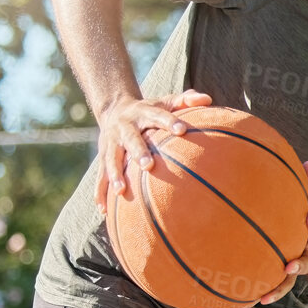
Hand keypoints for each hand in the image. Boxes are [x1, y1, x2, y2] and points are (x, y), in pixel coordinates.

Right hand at [93, 89, 212, 206]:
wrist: (115, 109)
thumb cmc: (151, 110)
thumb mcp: (166, 102)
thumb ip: (186, 100)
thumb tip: (208, 99)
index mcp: (143, 113)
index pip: (158, 116)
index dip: (169, 121)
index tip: (182, 130)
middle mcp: (124, 127)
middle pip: (131, 140)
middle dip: (138, 152)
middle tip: (148, 166)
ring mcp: (111, 143)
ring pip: (111, 159)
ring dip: (114, 175)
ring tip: (121, 191)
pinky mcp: (103, 156)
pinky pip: (99, 175)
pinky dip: (100, 191)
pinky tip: (103, 208)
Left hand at [250, 162, 307, 307]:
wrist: (304, 244)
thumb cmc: (300, 218)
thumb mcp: (306, 202)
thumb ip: (307, 186)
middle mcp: (306, 254)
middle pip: (306, 262)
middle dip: (299, 266)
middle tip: (290, 266)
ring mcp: (292, 269)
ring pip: (288, 282)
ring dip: (278, 290)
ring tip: (265, 298)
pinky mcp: (278, 279)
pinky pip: (269, 289)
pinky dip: (256, 297)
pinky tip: (240, 305)